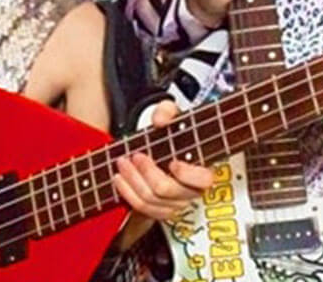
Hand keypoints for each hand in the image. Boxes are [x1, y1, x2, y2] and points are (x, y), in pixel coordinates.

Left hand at [111, 101, 212, 221]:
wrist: (164, 150)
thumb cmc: (171, 135)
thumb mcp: (171, 116)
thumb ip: (167, 112)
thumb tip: (160, 120)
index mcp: (202, 171)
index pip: (203, 180)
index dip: (187, 174)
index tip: (173, 162)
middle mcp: (190, 191)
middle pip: (168, 191)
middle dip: (147, 173)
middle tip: (136, 156)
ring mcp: (174, 203)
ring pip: (151, 201)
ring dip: (132, 181)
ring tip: (122, 163)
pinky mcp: (158, 210)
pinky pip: (142, 209)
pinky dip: (127, 194)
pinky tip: (119, 179)